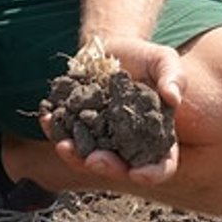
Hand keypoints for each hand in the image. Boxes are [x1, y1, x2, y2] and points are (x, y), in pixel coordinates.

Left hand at [43, 34, 183, 185]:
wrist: (112, 47)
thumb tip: (173, 98)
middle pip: (120, 168)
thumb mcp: (165, 61)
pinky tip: (48, 118)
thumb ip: (174, 77)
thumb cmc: (144, 58)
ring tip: (63, 145)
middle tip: (94, 159)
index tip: (138, 173)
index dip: (151, 173)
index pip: (161, 166)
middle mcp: (128, 145)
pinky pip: (66, 134)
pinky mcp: (79, 126)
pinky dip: (55, 129)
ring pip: (88, 158)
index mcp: (157, 139)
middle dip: (107, 168)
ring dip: (75, 156)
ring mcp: (101, 138)